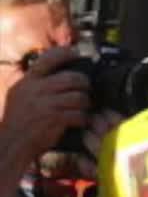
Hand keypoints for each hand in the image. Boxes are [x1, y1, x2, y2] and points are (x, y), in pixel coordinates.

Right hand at [1, 48, 89, 164]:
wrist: (11, 143)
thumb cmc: (18, 120)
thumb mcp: (19, 95)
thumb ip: (35, 83)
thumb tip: (56, 74)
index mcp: (27, 82)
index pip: (47, 59)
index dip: (65, 53)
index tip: (76, 54)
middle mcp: (36, 90)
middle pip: (72, 78)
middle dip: (84, 83)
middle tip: (86, 88)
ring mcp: (46, 104)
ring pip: (79, 96)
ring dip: (85, 102)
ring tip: (83, 107)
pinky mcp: (55, 119)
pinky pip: (79, 114)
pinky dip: (83, 118)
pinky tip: (80, 121)